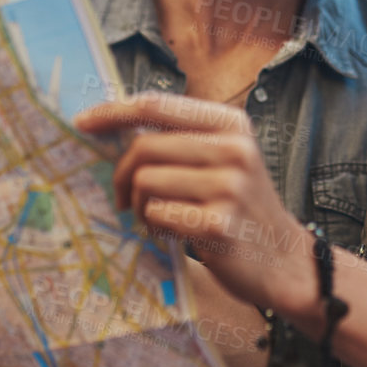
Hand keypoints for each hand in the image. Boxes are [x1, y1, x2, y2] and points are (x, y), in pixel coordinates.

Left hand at [73, 91, 316, 316]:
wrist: (284, 261)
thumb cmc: (239, 207)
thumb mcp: (225, 158)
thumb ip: (182, 139)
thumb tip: (112, 124)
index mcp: (231, 123)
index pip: (157, 106)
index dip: (113, 112)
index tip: (82, 122)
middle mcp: (234, 148)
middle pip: (144, 147)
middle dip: (122, 175)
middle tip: (122, 198)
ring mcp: (229, 186)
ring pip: (145, 182)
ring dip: (139, 205)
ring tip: (157, 218)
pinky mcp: (219, 224)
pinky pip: (156, 214)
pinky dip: (154, 226)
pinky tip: (173, 233)